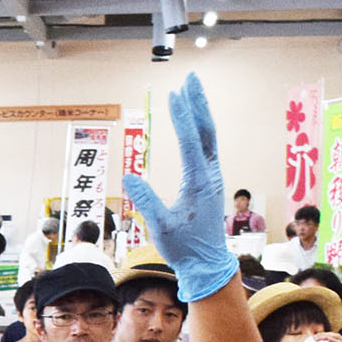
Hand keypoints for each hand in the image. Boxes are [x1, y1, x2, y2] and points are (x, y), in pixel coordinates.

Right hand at [120, 73, 238, 302]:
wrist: (206, 261)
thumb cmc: (184, 247)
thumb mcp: (160, 226)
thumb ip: (146, 200)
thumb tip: (129, 176)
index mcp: (198, 182)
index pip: (190, 141)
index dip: (181, 117)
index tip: (173, 95)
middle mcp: (210, 174)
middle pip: (206, 130)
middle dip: (197, 104)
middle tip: (190, 79)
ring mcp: (212, 176)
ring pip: (209, 136)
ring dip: (200, 112)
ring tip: (192, 92)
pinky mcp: (210, 180)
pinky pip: (208, 146)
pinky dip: (201, 128)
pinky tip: (195, 121)